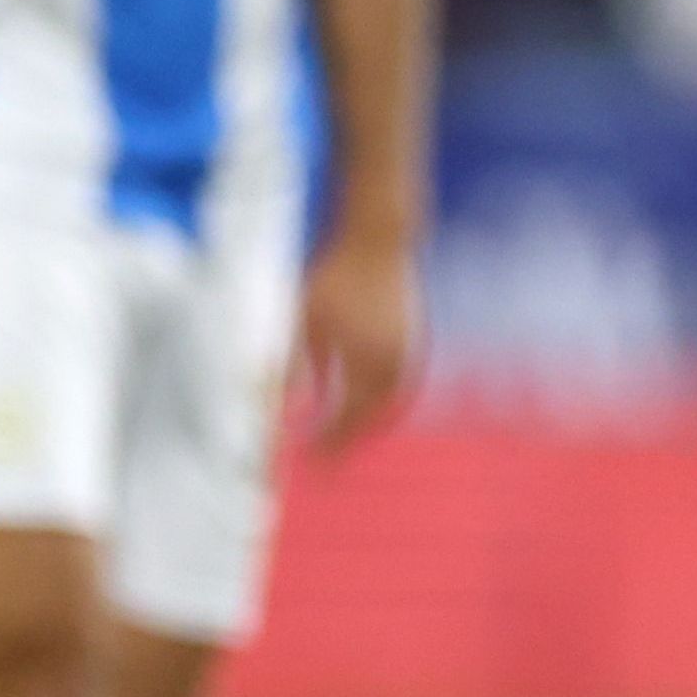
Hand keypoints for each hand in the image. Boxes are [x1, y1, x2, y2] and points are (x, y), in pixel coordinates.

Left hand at [294, 232, 423, 456]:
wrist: (381, 240)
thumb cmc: (337, 276)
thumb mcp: (305, 321)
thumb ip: (295, 367)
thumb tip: (283, 407)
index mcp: (366, 364)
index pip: (345, 419)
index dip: (326, 441)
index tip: (308, 456)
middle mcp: (393, 365)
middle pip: (369, 418)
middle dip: (345, 438)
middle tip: (322, 453)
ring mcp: (408, 353)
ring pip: (386, 404)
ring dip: (363, 420)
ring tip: (339, 430)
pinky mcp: (413, 341)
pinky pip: (396, 385)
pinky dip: (377, 399)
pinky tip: (361, 396)